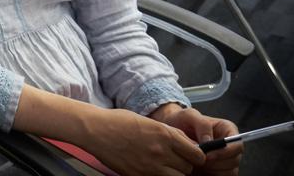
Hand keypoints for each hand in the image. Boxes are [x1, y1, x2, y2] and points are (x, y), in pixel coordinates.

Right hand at [84, 107, 205, 175]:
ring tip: (164, 166)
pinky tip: (151, 168)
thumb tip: (185, 142)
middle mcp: (161, 152)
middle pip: (188, 169)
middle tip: (175, 160)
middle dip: (185, 165)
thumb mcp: (148, 121)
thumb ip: (169, 132)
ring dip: (174, 173)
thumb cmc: (119, 122)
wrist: (96, 130)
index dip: (196, 156)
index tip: (192, 155)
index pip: (197, 154)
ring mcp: (151, 167)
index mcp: (165, 135)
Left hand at [151, 104, 241, 175]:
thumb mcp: (189, 115)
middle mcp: (229, 146)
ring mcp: (224, 159)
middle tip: (199, 161)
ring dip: (213, 170)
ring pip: (229, 172)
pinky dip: (210, 175)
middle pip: (234, 161)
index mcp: (227, 130)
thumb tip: (209, 140)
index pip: (237, 145)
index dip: (226, 152)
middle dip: (217, 163)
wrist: (171, 129)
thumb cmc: (181, 120)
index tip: (208, 155)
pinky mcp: (217, 169)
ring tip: (196, 163)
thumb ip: (202, 124)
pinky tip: (197, 169)